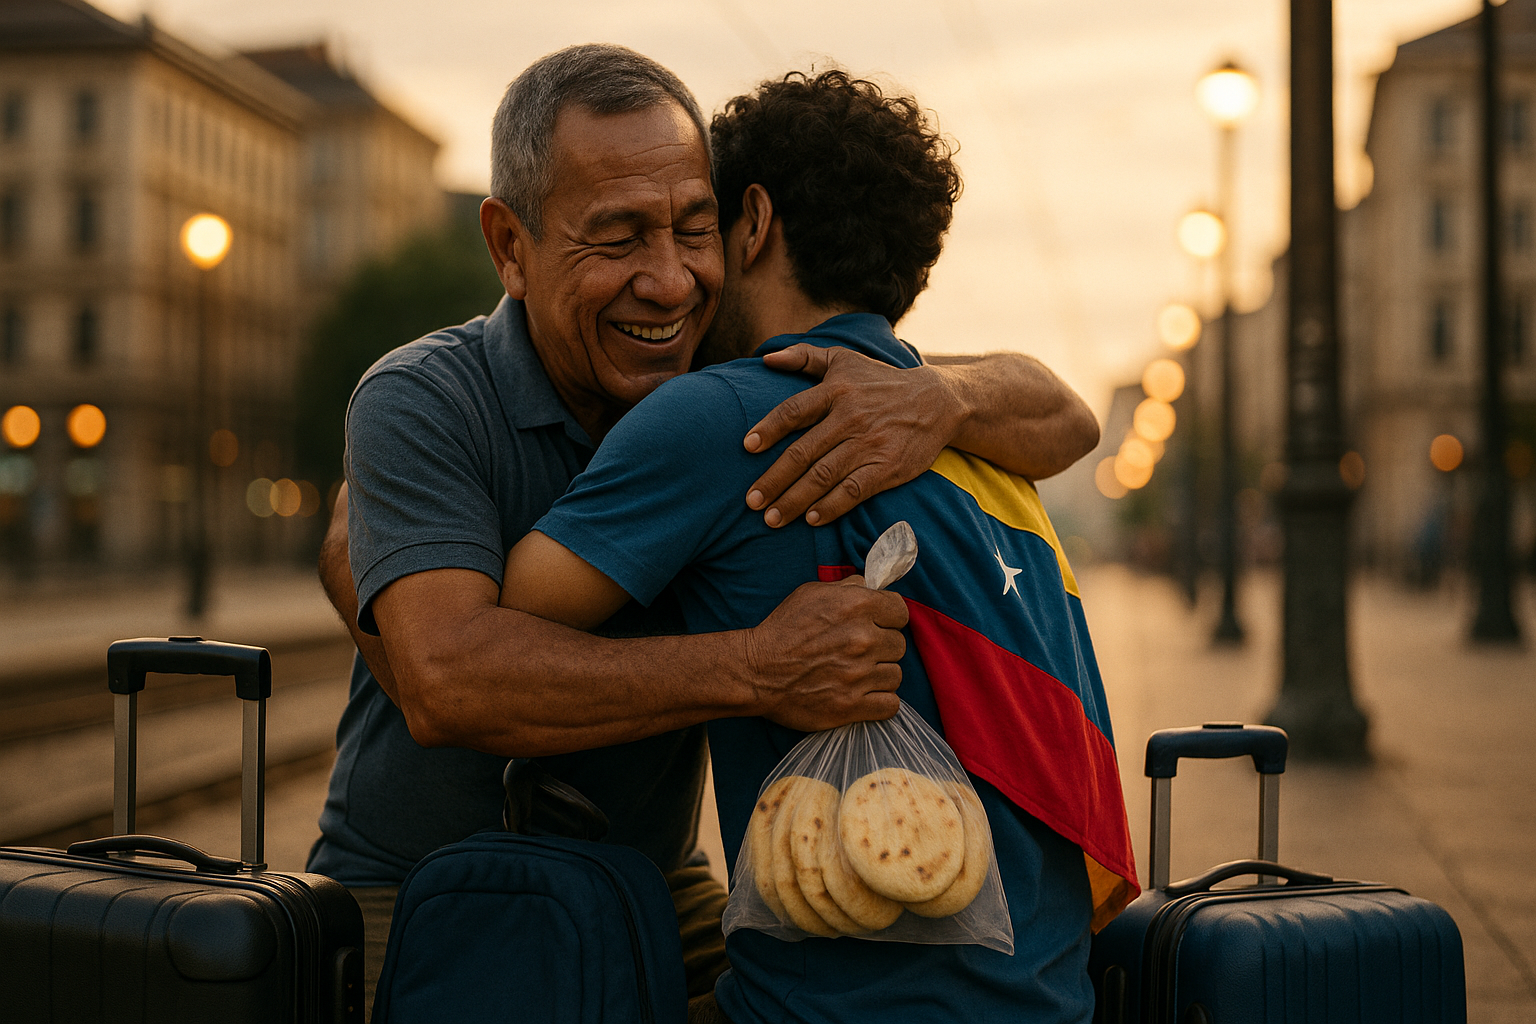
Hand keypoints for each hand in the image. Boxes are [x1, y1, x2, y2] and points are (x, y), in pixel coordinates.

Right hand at [742, 577, 908, 730]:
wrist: (756, 671)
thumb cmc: (782, 630)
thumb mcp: (811, 593)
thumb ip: (848, 587)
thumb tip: (872, 587)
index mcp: (857, 606)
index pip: (901, 611)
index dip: (889, 618)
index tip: (877, 625)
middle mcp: (863, 639)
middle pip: (899, 644)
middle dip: (882, 647)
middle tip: (859, 652)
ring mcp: (859, 674)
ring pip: (895, 675)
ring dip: (880, 675)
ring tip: (857, 674)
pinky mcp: (852, 705)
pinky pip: (890, 705)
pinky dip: (880, 701)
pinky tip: (863, 694)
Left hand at [743, 344, 964, 527]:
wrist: (937, 401)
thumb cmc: (880, 382)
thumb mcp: (845, 359)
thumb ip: (804, 357)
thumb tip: (766, 359)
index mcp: (836, 391)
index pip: (795, 411)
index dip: (769, 429)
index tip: (747, 447)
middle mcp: (850, 418)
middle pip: (804, 452)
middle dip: (774, 479)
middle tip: (751, 501)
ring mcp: (870, 444)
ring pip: (824, 476)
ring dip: (795, 500)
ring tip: (772, 519)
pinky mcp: (888, 467)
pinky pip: (854, 491)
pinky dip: (831, 506)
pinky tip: (811, 519)